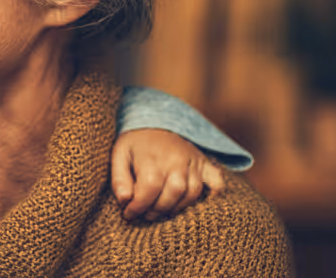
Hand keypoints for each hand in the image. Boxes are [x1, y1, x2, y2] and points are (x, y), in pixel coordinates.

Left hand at [111, 128, 225, 221]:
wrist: (155, 121)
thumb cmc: (135, 144)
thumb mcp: (119, 156)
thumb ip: (119, 179)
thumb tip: (125, 200)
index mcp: (152, 156)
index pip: (149, 188)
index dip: (139, 206)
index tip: (129, 214)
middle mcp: (175, 159)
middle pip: (173, 192)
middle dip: (157, 210)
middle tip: (146, 215)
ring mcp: (193, 161)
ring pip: (192, 192)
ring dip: (178, 207)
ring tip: (162, 210)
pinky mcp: (204, 163)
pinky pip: (216, 181)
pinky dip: (213, 195)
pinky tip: (200, 204)